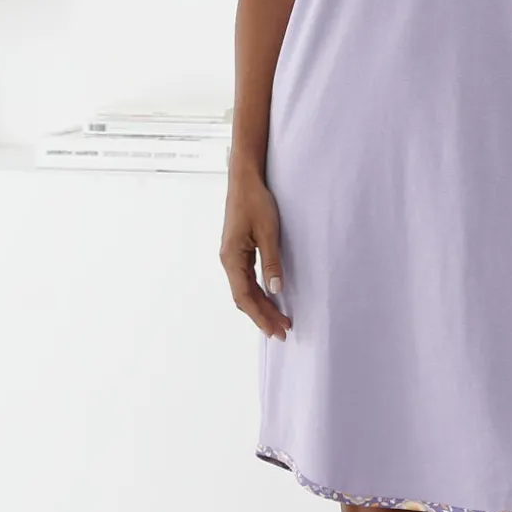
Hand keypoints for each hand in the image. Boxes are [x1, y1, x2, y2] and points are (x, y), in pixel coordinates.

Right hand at [219, 168, 291, 339]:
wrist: (245, 180)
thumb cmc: (255, 201)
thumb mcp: (268, 231)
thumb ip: (272, 261)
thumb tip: (275, 289)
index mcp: (232, 258)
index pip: (246, 296)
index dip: (261, 316)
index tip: (276, 330)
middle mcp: (228, 260)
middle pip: (244, 297)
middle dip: (263, 316)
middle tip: (282, 331)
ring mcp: (232, 256)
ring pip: (245, 290)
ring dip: (261, 306)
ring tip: (279, 320)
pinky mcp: (238, 251)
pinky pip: (246, 280)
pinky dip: (258, 293)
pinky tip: (269, 299)